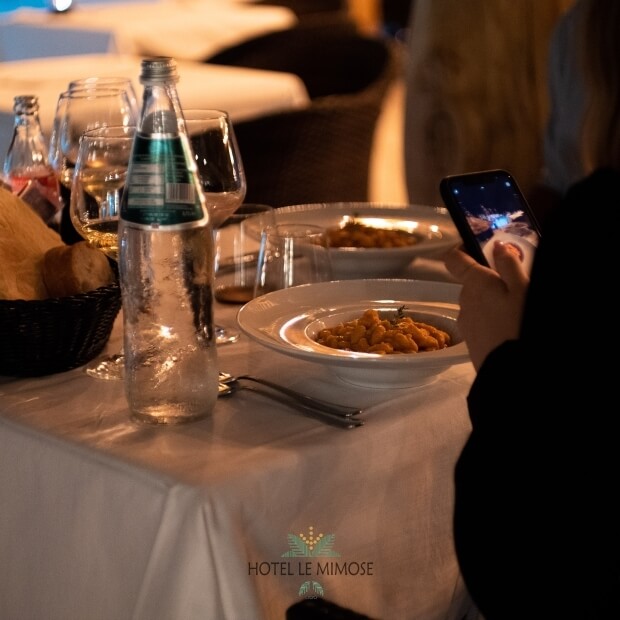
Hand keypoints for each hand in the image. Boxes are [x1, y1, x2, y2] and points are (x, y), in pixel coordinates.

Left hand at [444, 242, 529, 370]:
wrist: (512, 372)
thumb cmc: (519, 325)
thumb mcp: (524, 289)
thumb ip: (509, 265)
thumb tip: (497, 245)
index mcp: (474, 283)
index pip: (454, 259)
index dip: (462, 250)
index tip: (477, 247)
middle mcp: (463, 301)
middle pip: (472, 283)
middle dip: (490, 280)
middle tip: (515, 284)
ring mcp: (465, 323)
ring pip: (477, 303)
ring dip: (492, 302)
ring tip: (515, 310)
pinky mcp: (471, 342)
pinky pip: (480, 322)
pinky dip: (492, 321)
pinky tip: (509, 329)